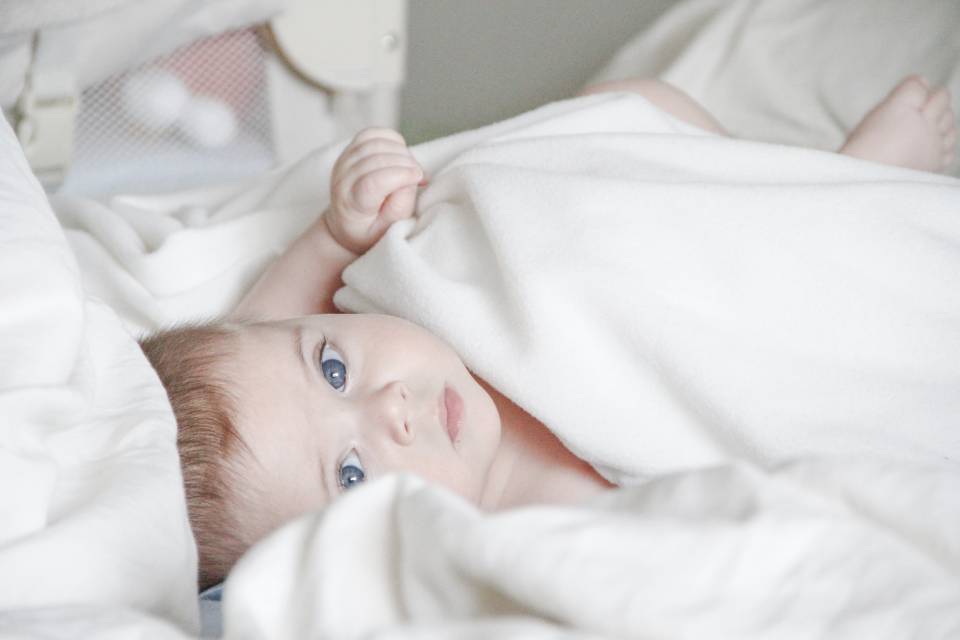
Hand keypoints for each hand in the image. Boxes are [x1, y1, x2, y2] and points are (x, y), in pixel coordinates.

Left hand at [325, 127, 424, 254]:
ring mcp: (343, 162)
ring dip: (401, 151)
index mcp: (350, 205)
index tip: (418, 178)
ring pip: (375, 142)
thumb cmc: (371, 230)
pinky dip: (391, 139)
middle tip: (418, 177)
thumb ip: (400, 205)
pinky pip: (372, 134)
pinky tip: (400, 153)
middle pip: (376, 159)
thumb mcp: (389, 230)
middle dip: (405, 163)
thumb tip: (411, 175)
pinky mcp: (350, 150)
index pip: (372, 182)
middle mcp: (342, 180)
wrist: (347, 224)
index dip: (400, 175)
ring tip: (410, 167)